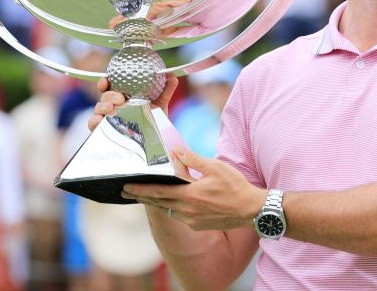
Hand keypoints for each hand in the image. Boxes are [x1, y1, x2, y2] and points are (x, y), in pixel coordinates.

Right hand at [87, 74, 178, 131]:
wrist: (156, 140)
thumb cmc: (154, 119)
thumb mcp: (160, 104)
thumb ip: (165, 91)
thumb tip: (172, 77)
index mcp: (123, 96)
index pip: (109, 86)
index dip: (104, 82)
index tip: (106, 80)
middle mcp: (114, 106)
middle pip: (104, 96)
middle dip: (109, 95)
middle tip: (120, 98)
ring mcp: (108, 118)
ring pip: (98, 109)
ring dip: (101, 106)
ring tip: (110, 108)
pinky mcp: (105, 131)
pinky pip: (94, 125)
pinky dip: (94, 121)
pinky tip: (99, 120)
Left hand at [122, 147, 265, 230]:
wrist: (251, 210)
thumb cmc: (235, 186)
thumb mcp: (215, 167)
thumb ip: (192, 159)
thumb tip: (175, 151)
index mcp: (189, 195)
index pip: (158, 192)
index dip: (140, 189)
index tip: (125, 186)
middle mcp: (187, 210)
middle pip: (158, 203)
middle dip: (141, 196)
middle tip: (126, 191)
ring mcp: (192, 220)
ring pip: (168, 210)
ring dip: (156, 202)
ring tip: (145, 196)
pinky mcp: (198, 225)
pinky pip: (180, 216)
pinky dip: (172, 208)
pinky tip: (172, 202)